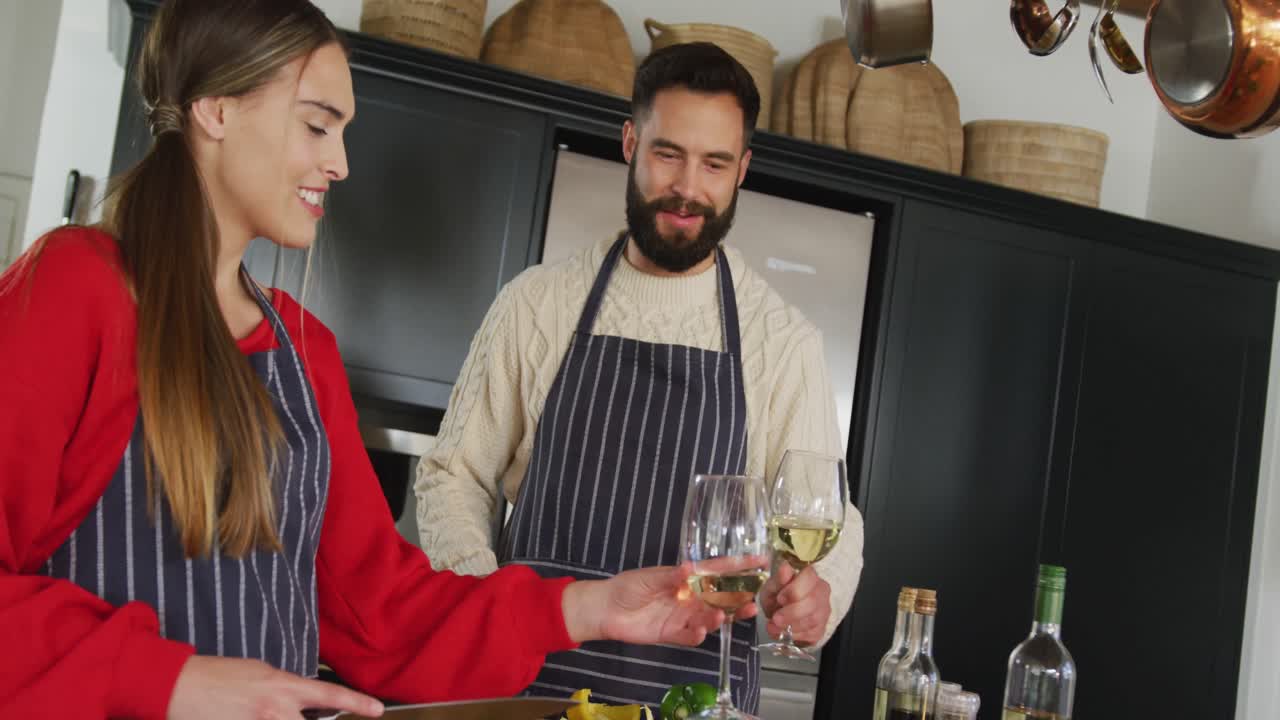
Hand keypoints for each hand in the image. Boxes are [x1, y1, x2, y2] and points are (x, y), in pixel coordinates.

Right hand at [167, 655, 383, 719]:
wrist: (177, 686)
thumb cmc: (218, 675)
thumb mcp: (260, 673)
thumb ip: (284, 689)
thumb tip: (299, 701)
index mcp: (282, 687)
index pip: (329, 694)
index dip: (357, 702)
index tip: (378, 710)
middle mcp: (274, 710)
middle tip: (293, 713)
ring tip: (260, 710)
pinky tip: (249, 717)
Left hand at [562, 557, 765, 645]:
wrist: (605, 609)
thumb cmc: (628, 586)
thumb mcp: (649, 576)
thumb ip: (671, 575)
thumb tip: (690, 568)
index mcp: (687, 578)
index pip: (718, 571)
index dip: (739, 566)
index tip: (761, 561)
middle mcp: (690, 597)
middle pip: (721, 599)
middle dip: (738, 600)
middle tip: (753, 601)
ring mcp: (683, 616)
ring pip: (709, 619)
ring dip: (719, 619)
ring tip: (723, 617)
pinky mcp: (672, 634)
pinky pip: (690, 636)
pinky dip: (697, 635)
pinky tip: (700, 632)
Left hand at [760, 563, 831, 645]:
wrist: (782, 613)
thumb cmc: (778, 596)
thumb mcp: (772, 586)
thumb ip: (778, 579)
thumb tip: (785, 567)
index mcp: (810, 575)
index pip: (809, 578)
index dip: (794, 590)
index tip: (780, 598)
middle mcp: (821, 591)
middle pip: (812, 601)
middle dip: (791, 613)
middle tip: (775, 618)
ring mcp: (824, 610)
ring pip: (813, 619)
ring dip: (791, 626)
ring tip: (774, 627)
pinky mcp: (822, 627)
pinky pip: (812, 634)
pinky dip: (795, 635)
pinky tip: (784, 633)